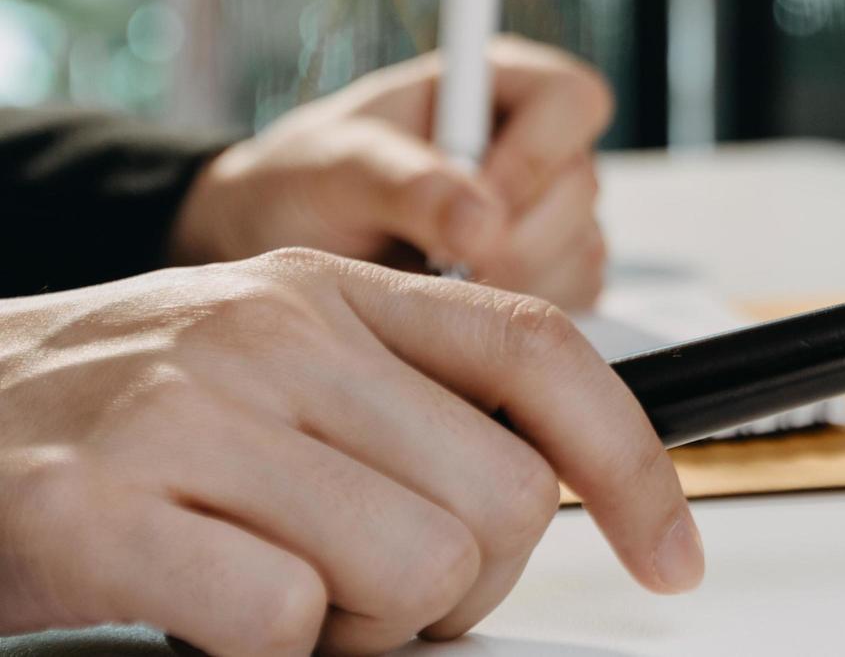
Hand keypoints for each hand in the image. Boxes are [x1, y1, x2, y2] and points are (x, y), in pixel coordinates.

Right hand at [0, 249, 696, 655]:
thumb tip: (548, 486)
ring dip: (360, 626)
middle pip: (498, 502)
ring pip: (411, 570)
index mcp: (331, 292)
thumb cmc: (109, 421)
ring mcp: (185, 416)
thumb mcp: (266, 366)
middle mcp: (269, 332)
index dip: (633, 468)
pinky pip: (284, 623)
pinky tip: (199, 609)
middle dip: (460, 584)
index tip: (674, 555)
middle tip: (366, 593)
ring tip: (273, 593)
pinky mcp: (102, 512)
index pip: (543, 355)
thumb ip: (402, 402)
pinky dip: (262, 649)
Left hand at [174, 36, 616, 307]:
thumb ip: (404, 185)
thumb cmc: (299, 186)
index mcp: (496, 86)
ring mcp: (549, 212)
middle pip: (580, 190)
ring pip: (581, 256)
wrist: (274, 251)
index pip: (572, 98)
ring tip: (426, 283)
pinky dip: (509, 322)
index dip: (533, 156)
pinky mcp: (551, 274)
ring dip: (506, 288)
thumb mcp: (332, 170)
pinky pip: (571, 303)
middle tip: (430, 265)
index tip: (466, 205)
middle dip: (508, 243)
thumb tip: (485, 226)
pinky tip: (450, 306)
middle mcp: (536, 144)